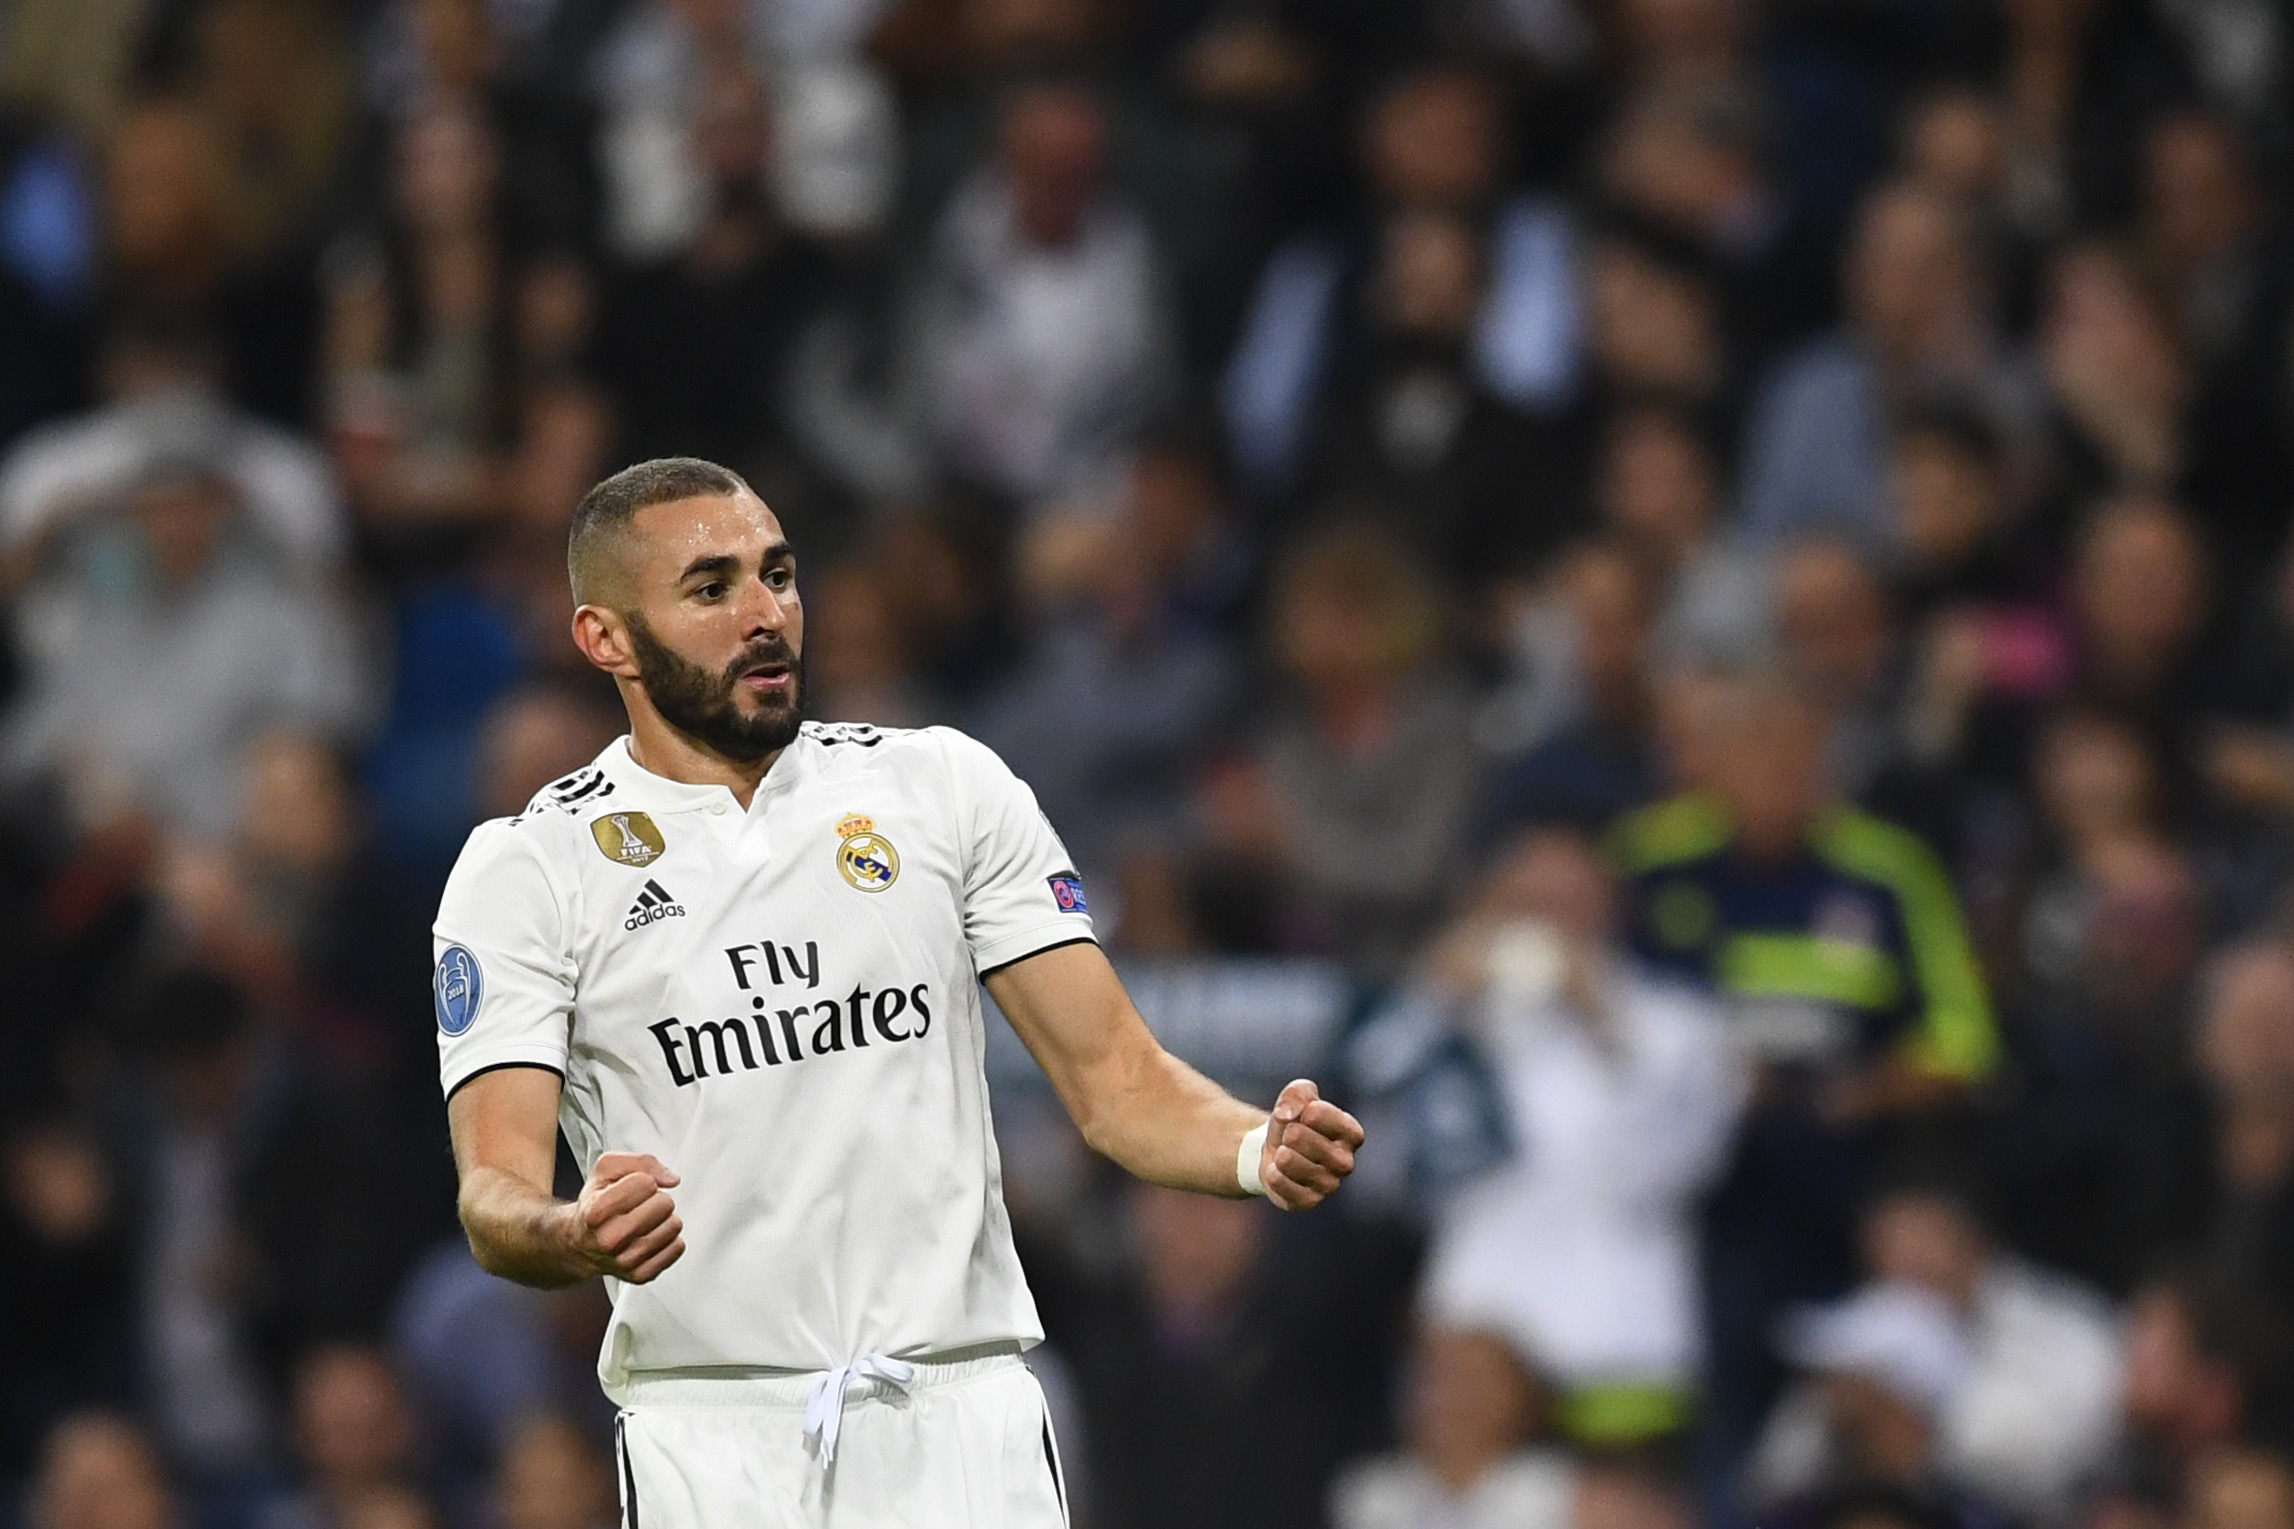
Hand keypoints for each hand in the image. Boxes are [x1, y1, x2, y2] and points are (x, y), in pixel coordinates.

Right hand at [567, 1152, 684, 1282]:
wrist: (580, 1244)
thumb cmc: (595, 1203)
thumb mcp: (607, 1169)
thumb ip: (641, 1161)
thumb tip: (671, 1179)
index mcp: (596, 1211)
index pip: (647, 1183)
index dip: (643, 1181)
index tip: (631, 1189)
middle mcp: (608, 1240)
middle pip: (664, 1204)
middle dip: (657, 1199)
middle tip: (640, 1206)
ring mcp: (625, 1261)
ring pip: (674, 1226)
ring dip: (664, 1219)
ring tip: (644, 1222)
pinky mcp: (641, 1275)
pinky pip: (677, 1247)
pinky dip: (669, 1239)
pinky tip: (650, 1237)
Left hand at [1258, 1080, 1363, 1210]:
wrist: (1276, 1149)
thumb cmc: (1294, 1121)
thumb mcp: (1297, 1096)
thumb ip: (1297, 1093)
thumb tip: (1288, 1114)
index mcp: (1351, 1133)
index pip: (1324, 1116)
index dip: (1304, 1110)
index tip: (1302, 1113)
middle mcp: (1346, 1162)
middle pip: (1309, 1141)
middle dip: (1290, 1133)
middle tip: (1289, 1135)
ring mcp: (1330, 1184)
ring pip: (1298, 1166)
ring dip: (1281, 1154)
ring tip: (1282, 1152)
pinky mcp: (1309, 1201)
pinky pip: (1290, 1191)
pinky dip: (1275, 1177)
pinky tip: (1274, 1169)